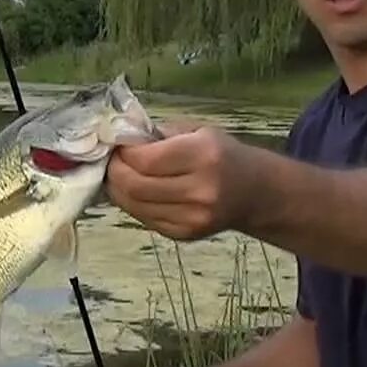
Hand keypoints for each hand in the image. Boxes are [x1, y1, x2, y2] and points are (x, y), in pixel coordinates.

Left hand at [104, 121, 248, 240]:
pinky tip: (134, 193)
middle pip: (136, 186)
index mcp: (203, 156)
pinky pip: (145, 220)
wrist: (255, 192)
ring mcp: (193, 218)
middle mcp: (200, 190)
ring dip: (118, 191)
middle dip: (115, 172)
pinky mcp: (185, 235)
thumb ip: (159, 134)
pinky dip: (132, 205)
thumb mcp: (197, 131)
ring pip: (136, 207)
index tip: (118, 146)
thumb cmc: (222, 154)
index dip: (124, 154)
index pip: (146, 160)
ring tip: (118, 176)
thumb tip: (120, 140)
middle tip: (111, 161)